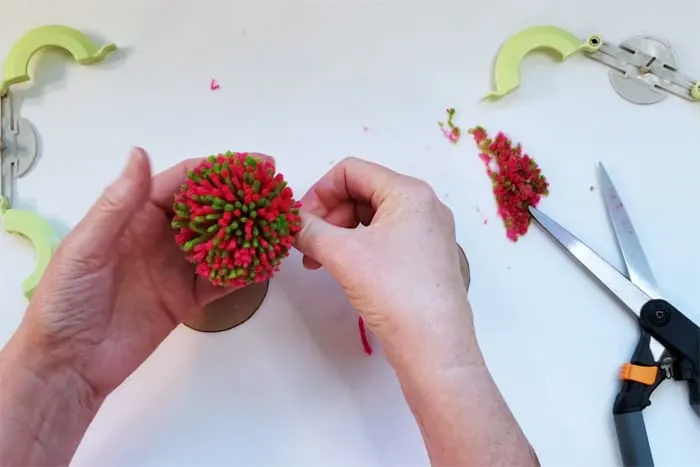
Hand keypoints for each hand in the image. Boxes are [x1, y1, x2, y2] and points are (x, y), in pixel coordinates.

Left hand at [13, 148, 260, 397]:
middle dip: (241, 198)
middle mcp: (159, 237)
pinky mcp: (185, 299)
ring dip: (248, 233)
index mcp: (133, 217)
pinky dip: (243, 272)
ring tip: (280, 224)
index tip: (253, 165)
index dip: (217, 170)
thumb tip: (141, 153)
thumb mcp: (87, 247)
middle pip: (208, 210)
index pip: (182, 183)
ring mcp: (174, 268)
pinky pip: (220, 280)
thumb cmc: (66, 300)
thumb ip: (118, 203)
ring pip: (220, 243)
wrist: (68, 364)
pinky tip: (265, 264)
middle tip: (276, 192)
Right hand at [294, 157, 479, 365]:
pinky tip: (341, 270)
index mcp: (410, 192)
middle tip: (307, 246)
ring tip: (318, 262)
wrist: (434, 348)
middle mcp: (423, 207)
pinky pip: (383, 240)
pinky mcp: (424, 260)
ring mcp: (426, 235)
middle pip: (361, 192)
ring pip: (370, 218)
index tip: (300, 222)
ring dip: (338, 234)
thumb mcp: (343, 254)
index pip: (351, 171)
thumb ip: (308, 230)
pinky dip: (357, 249)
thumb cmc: (395, 292)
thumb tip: (288, 222)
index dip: (319, 192)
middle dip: (328, 215)